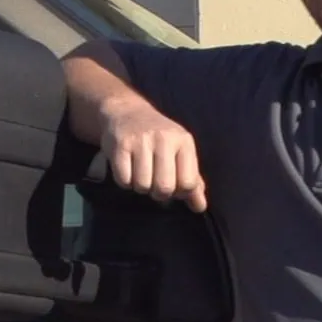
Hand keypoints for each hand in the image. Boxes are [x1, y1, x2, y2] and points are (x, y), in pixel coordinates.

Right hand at [101, 98, 207, 212]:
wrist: (128, 113)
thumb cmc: (159, 139)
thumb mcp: (180, 153)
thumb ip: (192, 181)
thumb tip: (200, 207)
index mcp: (184, 141)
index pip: (188, 183)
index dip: (180, 192)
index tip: (172, 184)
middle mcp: (164, 138)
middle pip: (164, 187)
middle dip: (158, 193)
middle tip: (154, 182)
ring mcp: (141, 140)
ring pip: (143, 185)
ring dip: (140, 187)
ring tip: (140, 174)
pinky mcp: (121, 144)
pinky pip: (124, 180)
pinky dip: (125, 181)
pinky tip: (127, 169)